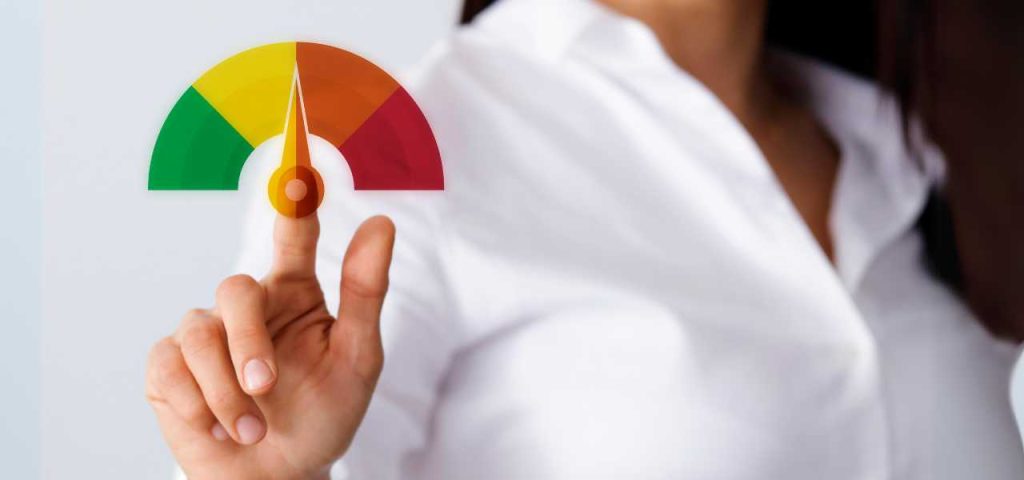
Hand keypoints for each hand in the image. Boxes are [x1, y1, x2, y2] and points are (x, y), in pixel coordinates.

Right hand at [145, 213, 394, 479]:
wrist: (279, 477)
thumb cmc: (324, 414)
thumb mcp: (358, 357)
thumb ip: (365, 292)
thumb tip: (382, 222)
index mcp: (296, 292)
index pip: (294, 232)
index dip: (292, 194)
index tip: (295, 154)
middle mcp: (249, 305)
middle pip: (234, 289)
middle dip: (247, 344)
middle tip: (265, 389)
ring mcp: (204, 333)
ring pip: (198, 333)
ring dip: (226, 391)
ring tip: (252, 430)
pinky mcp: (169, 368)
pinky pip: (169, 367)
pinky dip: (197, 405)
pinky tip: (219, 429)